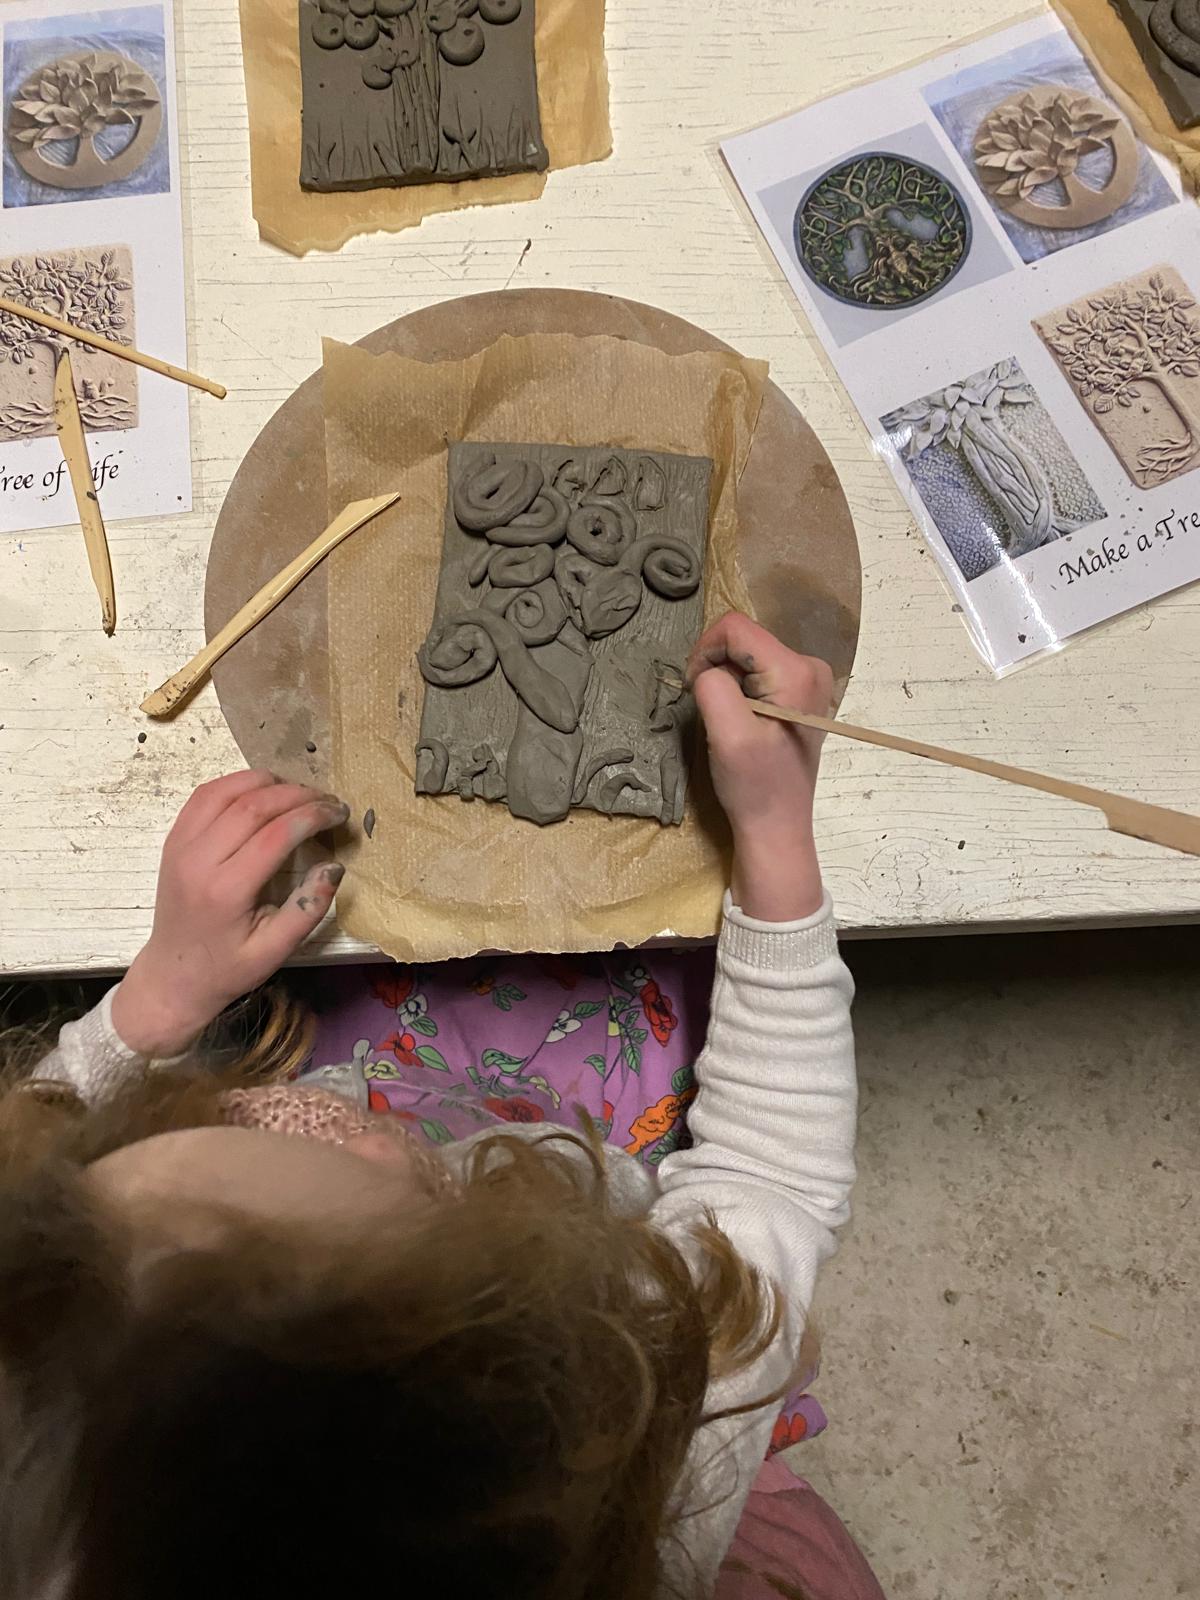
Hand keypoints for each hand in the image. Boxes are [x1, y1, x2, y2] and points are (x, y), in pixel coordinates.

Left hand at [111, 771, 349, 1057]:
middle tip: (329, 801)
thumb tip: (334, 866)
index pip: (275, 834)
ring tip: (300, 794)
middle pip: (253, 804)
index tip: (340, 813)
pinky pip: (205, 795)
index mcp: (225, 891)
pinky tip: (263, 792)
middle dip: (298, 794)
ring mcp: (180, 844)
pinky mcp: (174, 838)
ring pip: (227, 790)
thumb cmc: (227, 968)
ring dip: (269, 783)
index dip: (313, 815)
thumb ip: (308, 908)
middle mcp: (198, 860)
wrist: (172, 975)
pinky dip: (238, 783)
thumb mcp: (276, 951)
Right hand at [687, 612, 832, 921]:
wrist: (777, 825)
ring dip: (727, 682)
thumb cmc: (754, 786)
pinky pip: (755, 671)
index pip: (734, 627)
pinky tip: (744, 722)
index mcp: (797, 670)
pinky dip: (739, 691)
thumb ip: (713, 686)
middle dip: (717, 669)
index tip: (697, 691)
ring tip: (731, 721)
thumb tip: (707, 667)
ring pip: (746, 655)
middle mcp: (810, 665)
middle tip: (716, 713)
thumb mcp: (727, 735)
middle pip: (742, 639)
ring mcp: (807, 678)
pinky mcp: (798, 692)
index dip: (704, 652)